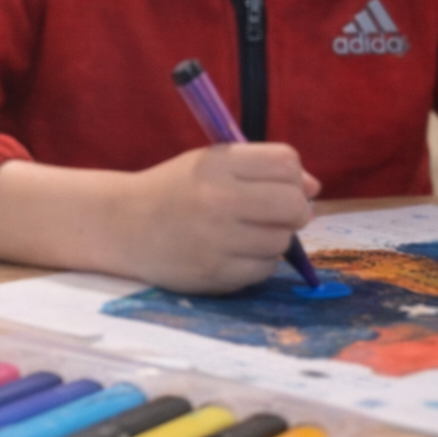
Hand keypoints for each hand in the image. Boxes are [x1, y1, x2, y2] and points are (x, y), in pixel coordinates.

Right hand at [0, 145, 319, 294]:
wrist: (123, 226)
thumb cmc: (174, 189)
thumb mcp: (210, 162)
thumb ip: (260, 167)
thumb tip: (314, 188)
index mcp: (217, 163)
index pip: (285, 163)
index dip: (295, 175)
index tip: (286, 184)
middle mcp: (218, 199)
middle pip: (293, 204)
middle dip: (295, 209)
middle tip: (278, 212)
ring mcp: (217, 240)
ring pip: (281, 241)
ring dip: (274, 237)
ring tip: (247, 231)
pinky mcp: (216, 275)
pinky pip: (263, 269)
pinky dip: (257, 262)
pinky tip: (235, 251)